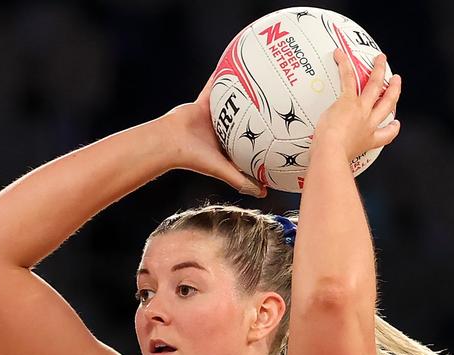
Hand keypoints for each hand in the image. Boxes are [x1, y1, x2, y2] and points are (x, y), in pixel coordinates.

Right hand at [162, 74, 266, 197]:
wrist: (171, 142)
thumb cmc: (194, 158)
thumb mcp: (223, 169)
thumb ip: (242, 181)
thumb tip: (264, 193)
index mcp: (228, 147)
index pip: (250, 143)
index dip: (265, 138)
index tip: (282, 132)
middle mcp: (222, 131)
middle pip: (245, 120)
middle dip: (259, 113)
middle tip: (278, 102)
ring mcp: (213, 115)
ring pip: (232, 101)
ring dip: (244, 91)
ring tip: (260, 79)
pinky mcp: (204, 102)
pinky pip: (215, 84)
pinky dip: (223, 74)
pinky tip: (235, 62)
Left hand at [314, 50, 400, 160]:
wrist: (331, 154)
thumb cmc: (333, 161)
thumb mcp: (341, 162)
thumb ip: (336, 160)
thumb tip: (322, 167)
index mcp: (368, 140)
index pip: (386, 135)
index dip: (393, 127)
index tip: (395, 123)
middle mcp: (368, 124)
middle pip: (386, 103)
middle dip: (393, 90)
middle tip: (396, 81)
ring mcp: (360, 110)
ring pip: (374, 85)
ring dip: (378, 70)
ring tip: (380, 59)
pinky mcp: (348, 101)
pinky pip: (349, 79)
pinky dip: (345, 65)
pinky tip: (341, 55)